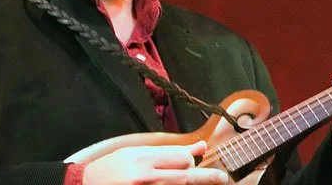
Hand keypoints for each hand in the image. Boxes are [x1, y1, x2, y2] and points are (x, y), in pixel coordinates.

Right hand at [82, 141, 227, 184]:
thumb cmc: (109, 169)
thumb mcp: (135, 153)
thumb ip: (167, 152)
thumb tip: (199, 149)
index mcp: (144, 159)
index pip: (181, 158)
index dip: (192, 160)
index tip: (196, 160)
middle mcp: (145, 177)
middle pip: (185, 176)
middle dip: (207, 177)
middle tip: (221, 178)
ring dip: (191, 184)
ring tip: (204, 182)